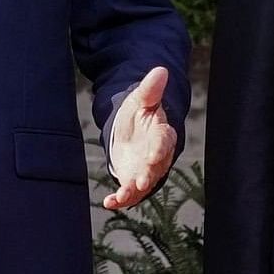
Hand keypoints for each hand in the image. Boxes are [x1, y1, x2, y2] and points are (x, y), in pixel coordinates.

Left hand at [102, 66, 178, 209]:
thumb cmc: (139, 114)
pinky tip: (109, 203)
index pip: (164, 141)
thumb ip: (150, 89)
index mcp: (161, 133)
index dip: (159, 149)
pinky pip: (130, 192)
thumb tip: (160, 70)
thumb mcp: (141, 99)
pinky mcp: (134, 181)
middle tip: (141, 182)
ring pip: (144, 183)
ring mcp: (147, 170)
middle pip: (156, 166)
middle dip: (149, 174)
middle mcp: (157, 155)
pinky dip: (121, 200)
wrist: (133, 132)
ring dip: (134, 191)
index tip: (153, 156)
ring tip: (123, 196)